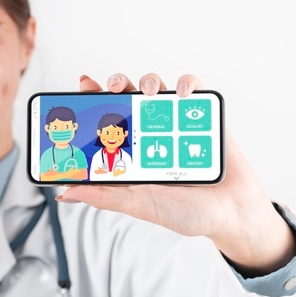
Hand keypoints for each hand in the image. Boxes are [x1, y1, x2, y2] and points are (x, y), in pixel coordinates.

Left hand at [59, 72, 295, 275]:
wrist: (231, 216)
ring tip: (147, 92)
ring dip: (147, 81)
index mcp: (131, 150)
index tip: (81, 87)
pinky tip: (181, 94)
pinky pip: (193, 89)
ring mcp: (175, 121)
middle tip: (111, 88)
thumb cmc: (184, 211)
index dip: (91, 102)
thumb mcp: (139, 204)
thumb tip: (65, 192)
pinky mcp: (203, 116)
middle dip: (115, 85)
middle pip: (127, 97)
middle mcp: (149, 132)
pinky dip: (187, 84)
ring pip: (156, 86)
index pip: (105, 119)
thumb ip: (104, 195)